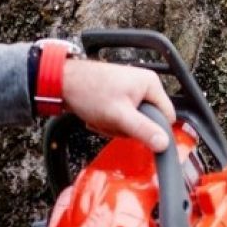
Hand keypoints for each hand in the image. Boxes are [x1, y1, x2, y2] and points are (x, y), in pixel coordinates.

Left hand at [61, 59, 176, 151]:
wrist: (60, 82)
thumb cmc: (88, 91)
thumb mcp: (119, 116)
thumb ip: (144, 130)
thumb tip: (164, 144)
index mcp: (151, 84)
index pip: (167, 116)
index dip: (153, 129)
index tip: (136, 132)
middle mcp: (144, 85)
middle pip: (148, 120)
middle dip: (128, 128)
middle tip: (112, 123)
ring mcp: (131, 90)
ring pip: (133, 121)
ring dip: (116, 126)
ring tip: (102, 118)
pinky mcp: (119, 95)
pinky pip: (122, 116)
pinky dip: (110, 121)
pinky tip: (98, 116)